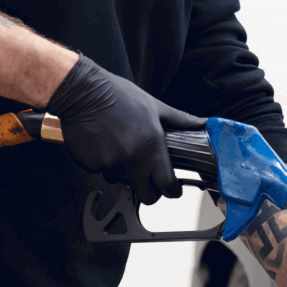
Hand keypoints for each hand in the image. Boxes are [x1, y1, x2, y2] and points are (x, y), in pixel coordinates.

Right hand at [47, 52, 206, 204]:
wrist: (82, 91)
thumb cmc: (118, 95)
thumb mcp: (154, 105)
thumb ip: (180, 120)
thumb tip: (203, 123)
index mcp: (152, 145)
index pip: (167, 183)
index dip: (172, 190)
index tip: (173, 189)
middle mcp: (133, 158)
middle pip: (147, 195)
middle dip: (150, 192)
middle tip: (149, 180)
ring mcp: (111, 164)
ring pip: (122, 182)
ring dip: (123, 173)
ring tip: (119, 147)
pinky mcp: (92, 165)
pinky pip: (102, 172)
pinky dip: (103, 163)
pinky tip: (102, 143)